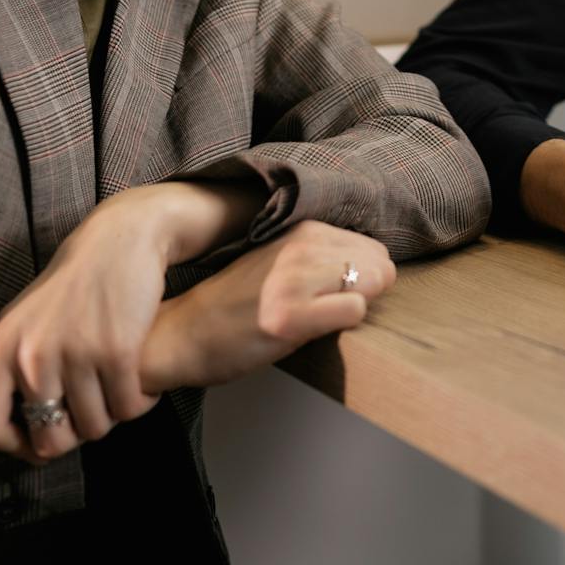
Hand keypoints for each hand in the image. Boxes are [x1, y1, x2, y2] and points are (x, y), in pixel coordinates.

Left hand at [0, 187, 180, 462]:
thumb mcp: (24, 322)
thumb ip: (12, 372)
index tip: (40, 436)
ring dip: (113, 418)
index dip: (12, 447)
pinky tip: (142, 385)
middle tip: (92, 413)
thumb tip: (12, 437)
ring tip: (119, 393)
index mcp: (1, 349)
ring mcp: (75, 352)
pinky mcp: (118, 349)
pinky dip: (139, 404)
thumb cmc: (73, 288)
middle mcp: (31, 354)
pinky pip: (128, 408)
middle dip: (76, 437)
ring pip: (95, 428)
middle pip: (49, 440)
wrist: (120, 239)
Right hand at [137, 221, 395, 392]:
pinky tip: (313, 330)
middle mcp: (300, 246)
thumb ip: (323, 256)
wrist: (184, 334)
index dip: (364, 276)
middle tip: (331, 309)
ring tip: (318, 318)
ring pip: (372, 282)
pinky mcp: (289, 317)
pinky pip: (354, 311)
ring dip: (355, 306)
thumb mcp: (280, 262)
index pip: (372, 247)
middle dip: (368, 291)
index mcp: (301, 230)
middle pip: (379, 263)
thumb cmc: (237, 304)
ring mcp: (294, 280)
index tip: (337, 293)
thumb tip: (379, 267)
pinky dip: (345, 324)